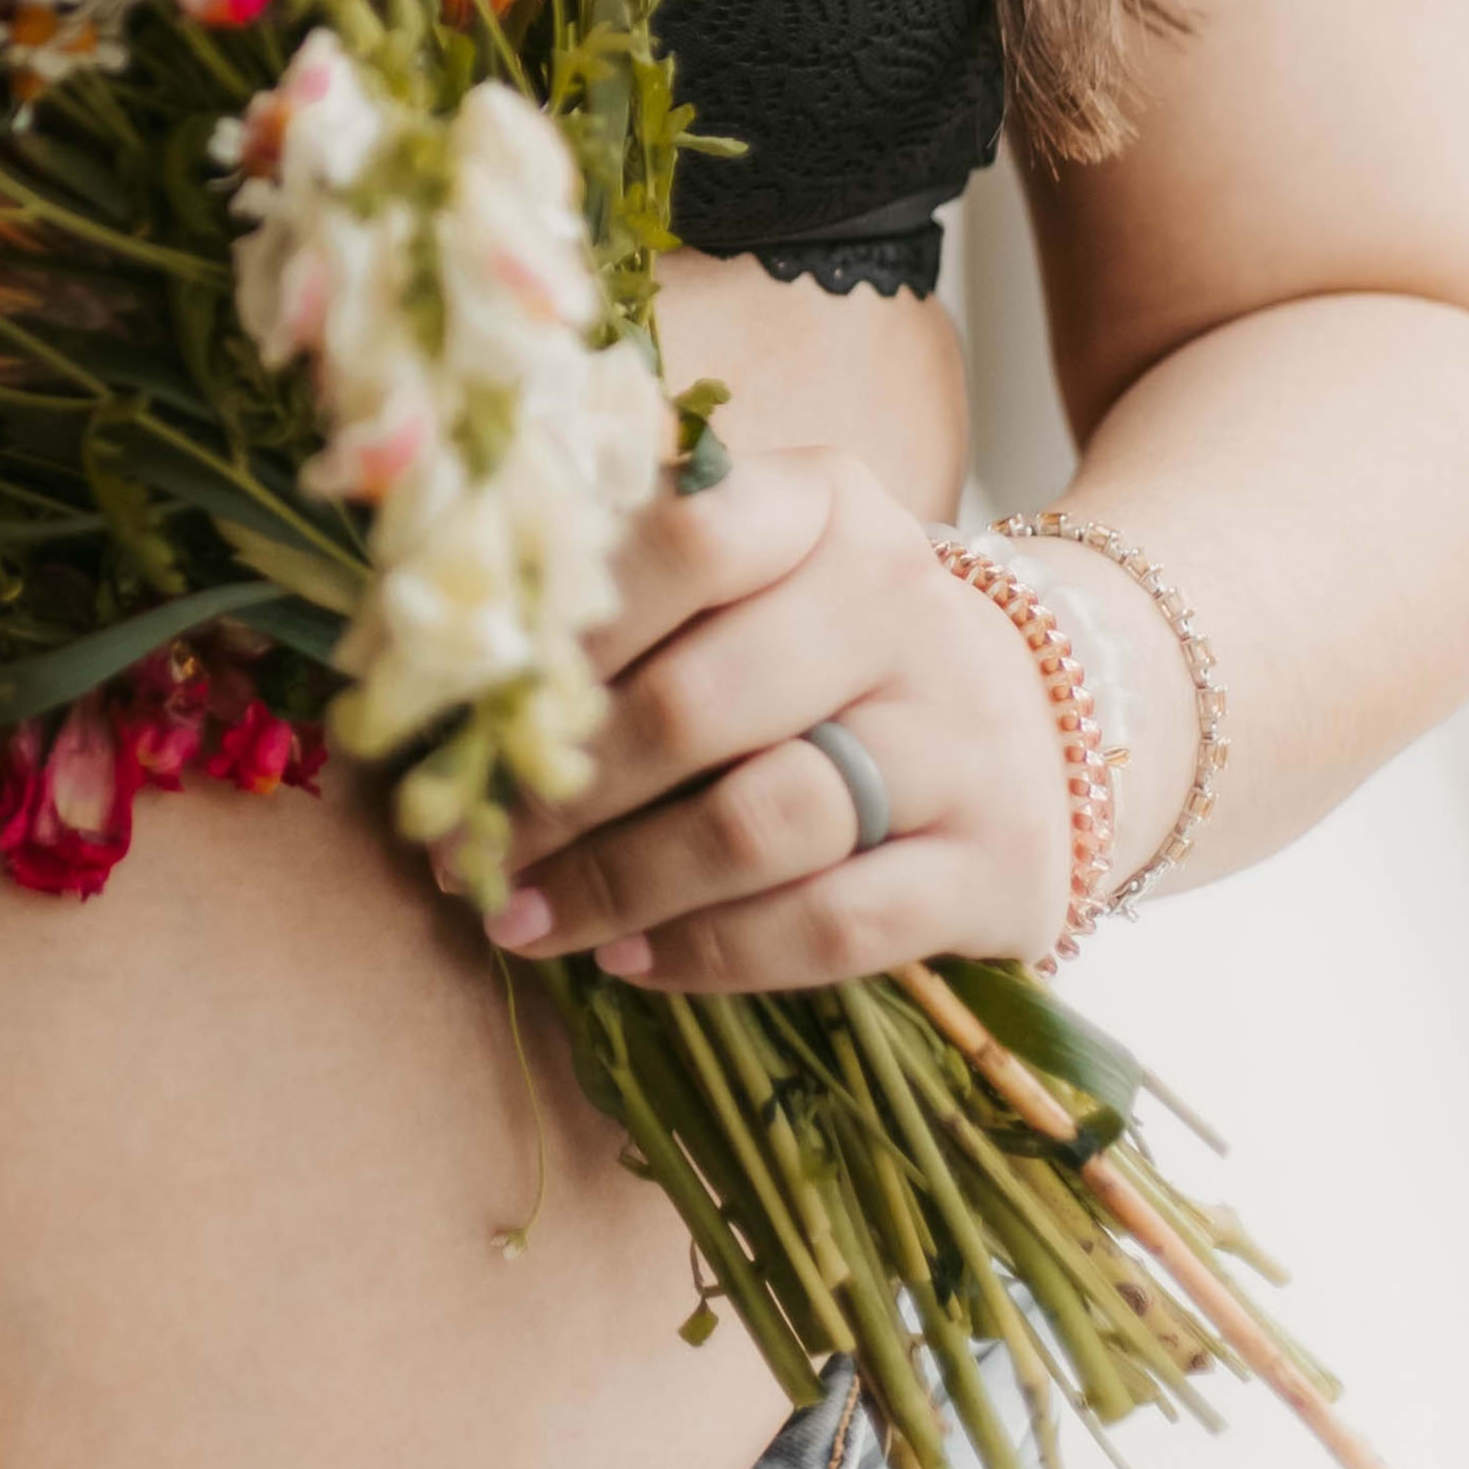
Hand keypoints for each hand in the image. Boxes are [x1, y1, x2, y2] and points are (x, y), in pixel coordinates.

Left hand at [480, 453, 1074, 988]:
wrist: (1042, 717)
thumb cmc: (832, 645)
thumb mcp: (755, 573)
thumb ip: (625, 585)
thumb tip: (426, 653)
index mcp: (826, 507)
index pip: (681, 540)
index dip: (559, 634)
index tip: (456, 709)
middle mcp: (903, 606)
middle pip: (696, 703)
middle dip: (557, 792)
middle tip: (462, 850)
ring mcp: (960, 740)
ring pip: (761, 821)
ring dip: (618, 883)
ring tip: (521, 918)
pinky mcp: (996, 866)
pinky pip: (832, 925)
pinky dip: (712, 952)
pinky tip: (630, 961)